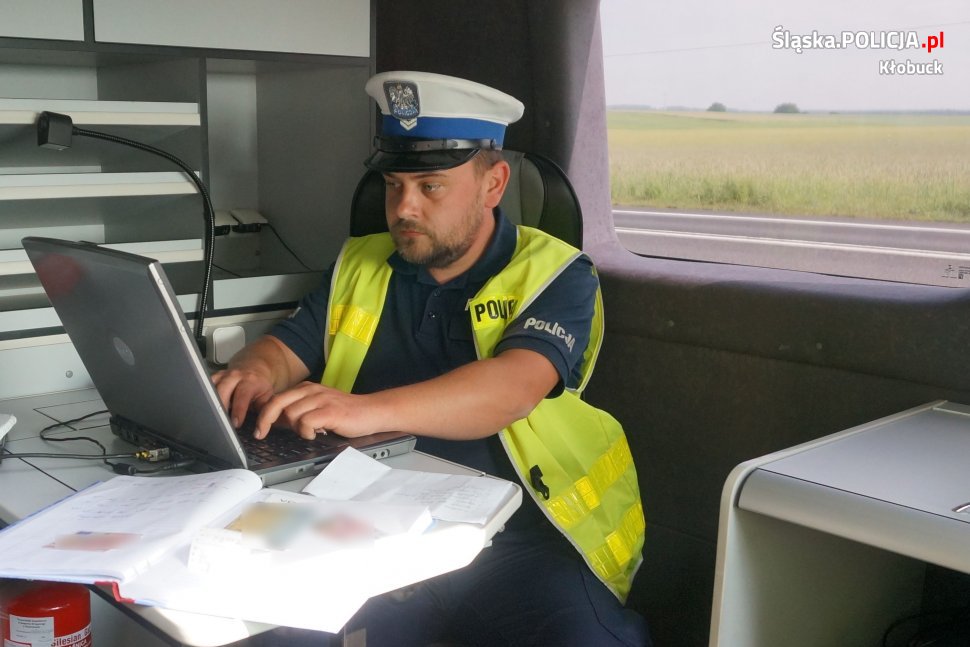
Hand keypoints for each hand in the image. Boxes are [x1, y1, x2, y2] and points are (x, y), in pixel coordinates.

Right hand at [211, 368, 275, 428]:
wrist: (255, 368)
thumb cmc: (260, 386)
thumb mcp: (267, 399)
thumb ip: (265, 415)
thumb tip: (259, 433)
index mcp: (250, 381)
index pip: (242, 395)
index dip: (239, 410)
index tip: (236, 423)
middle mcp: (235, 376)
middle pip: (223, 390)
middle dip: (221, 407)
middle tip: (222, 423)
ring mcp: (223, 375)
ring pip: (212, 388)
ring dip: (211, 403)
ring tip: (214, 418)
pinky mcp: (214, 377)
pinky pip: (206, 386)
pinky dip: (206, 397)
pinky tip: (208, 408)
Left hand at [254, 382, 378, 439]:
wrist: (372, 411)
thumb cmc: (346, 413)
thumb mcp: (319, 407)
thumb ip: (301, 410)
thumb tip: (278, 422)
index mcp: (307, 389)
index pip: (277, 398)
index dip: (264, 414)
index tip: (260, 429)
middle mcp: (312, 391)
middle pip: (277, 403)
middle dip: (265, 420)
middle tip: (260, 434)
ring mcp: (321, 400)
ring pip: (291, 414)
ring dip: (295, 428)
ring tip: (309, 432)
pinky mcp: (330, 411)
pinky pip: (306, 422)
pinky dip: (307, 432)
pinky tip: (317, 434)